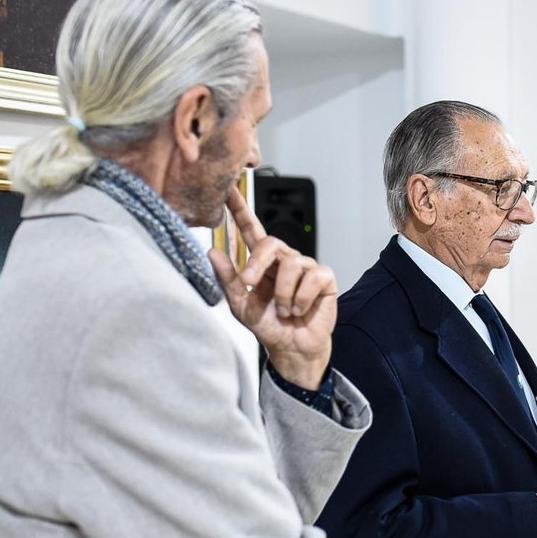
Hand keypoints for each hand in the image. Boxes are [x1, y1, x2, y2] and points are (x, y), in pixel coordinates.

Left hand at [210, 185, 336, 389]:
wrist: (292, 348)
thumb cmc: (269, 327)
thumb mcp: (241, 306)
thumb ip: (228, 279)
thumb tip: (212, 252)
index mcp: (262, 263)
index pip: (251, 229)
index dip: (241, 209)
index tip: (229, 189)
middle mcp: (285, 260)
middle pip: (272, 243)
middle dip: (258, 262)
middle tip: (251, 282)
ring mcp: (306, 267)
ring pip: (291, 265)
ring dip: (282, 293)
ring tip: (284, 310)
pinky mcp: (324, 278)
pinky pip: (311, 278)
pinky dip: (300, 299)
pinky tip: (299, 309)